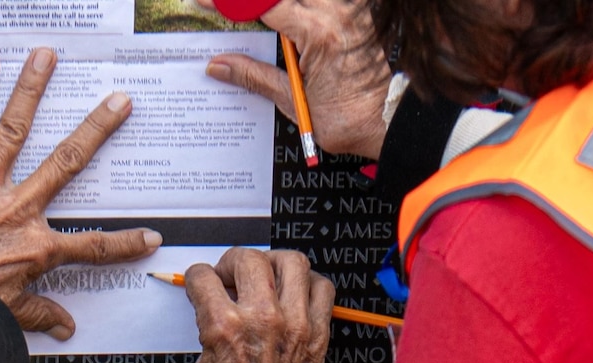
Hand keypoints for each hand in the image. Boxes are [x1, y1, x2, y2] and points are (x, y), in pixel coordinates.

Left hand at [0, 49, 160, 339]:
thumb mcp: (3, 314)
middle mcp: (15, 210)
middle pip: (66, 163)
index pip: (91, 247)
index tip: (149, 236)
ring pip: (16, 130)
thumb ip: (38, 314)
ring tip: (45, 57)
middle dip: (96, 130)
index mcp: (33, 249)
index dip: (124, 245)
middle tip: (119, 102)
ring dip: (32, 90)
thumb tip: (63, 326)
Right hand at [187, 248, 333, 362]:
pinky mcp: (318, 335)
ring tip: (264, 277)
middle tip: (228, 277)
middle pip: (247, 259)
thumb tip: (214, 312)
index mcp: (225, 329)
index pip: (204, 277)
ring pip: (291, 261)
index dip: (196, 279)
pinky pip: (322, 288)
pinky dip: (308, 284)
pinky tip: (293, 295)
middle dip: (231, 262)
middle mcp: (263, 320)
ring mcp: (296, 325)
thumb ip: (210, 334)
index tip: (200, 284)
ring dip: (272, 263)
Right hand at [202, 0, 390, 158]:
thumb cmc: (348, 117)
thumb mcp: (293, 100)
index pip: (263, 3)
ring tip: (251, 15)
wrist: (387, 121)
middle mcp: (336, 12)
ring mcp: (349, 9)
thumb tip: (218, 65)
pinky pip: (321, 2)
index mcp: (317, 32)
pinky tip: (281, 19)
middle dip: (250, 2)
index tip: (204, 1)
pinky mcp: (357, 13)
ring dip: (275, 5)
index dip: (228, 1)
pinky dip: (297, 8)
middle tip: (228, 9)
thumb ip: (254, 76)